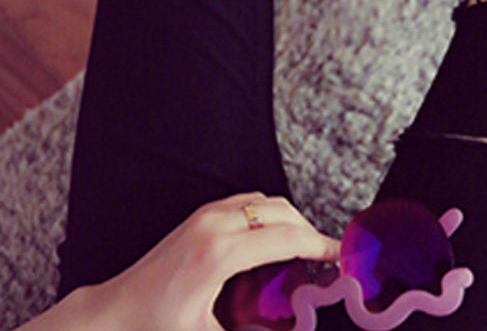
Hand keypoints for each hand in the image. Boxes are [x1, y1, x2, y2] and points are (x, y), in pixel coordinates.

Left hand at [85, 192, 340, 330]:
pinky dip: (271, 214)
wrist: (112, 315)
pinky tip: (274, 238)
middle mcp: (216, 224)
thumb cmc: (154, 328)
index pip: (287, 238)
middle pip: (283, 213)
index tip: (340, 255)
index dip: (320, 246)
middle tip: (326, 257)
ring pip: (267, 202)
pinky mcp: (202, 214)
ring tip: (305, 249)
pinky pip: (249, 202)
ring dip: (291, 220)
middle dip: (310, 231)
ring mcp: (207, 214)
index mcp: (220, 253)